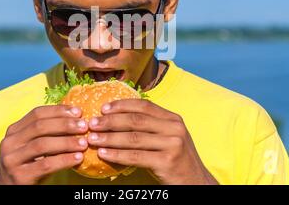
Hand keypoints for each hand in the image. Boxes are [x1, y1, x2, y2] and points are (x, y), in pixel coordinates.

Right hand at [0, 105, 88, 184]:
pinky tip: (78, 158)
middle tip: (84, 126)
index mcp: (14, 131)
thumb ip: (47, 133)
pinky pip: (46, 165)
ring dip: (66, 142)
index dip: (58, 110)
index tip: (78, 112)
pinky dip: (64, 160)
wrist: (9, 190)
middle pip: (40, 126)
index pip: (37, 113)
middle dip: (65, 124)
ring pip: (42, 145)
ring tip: (84, 143)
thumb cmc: (28, 165)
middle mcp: (10, 143)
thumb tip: (76, 118)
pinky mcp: (19, 176)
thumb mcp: (32, 146)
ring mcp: (12, 160)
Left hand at [87, 99, 217, 184]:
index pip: (144, 106)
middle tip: (92, 123)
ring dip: (109, 138)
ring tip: (92, 138)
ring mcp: (172, 144)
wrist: (196, 182)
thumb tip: (117, 119)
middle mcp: (174, 128)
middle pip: (136, 120)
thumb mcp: (168, 138)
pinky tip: (103, 153)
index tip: (103, 108)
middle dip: (110, 121)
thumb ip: (151, 127)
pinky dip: (116, 154)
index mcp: (173, 119)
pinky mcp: (167, 161)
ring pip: (133, 138)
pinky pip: (135, 157)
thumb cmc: (176, 160)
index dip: (122, 105)